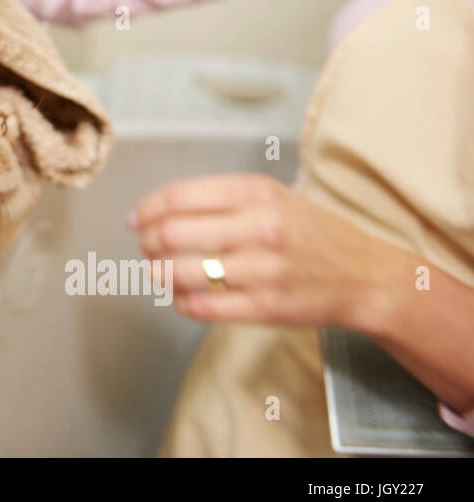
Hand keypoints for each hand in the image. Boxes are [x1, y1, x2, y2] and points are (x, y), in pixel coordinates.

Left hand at [131, 173, 394, 330]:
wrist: (365, 277)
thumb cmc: (309, 233)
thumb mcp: (272, 197)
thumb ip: (216, 199)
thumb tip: (152, 213)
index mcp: (257, 193)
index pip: (179, 197)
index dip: (146, 210)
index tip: (135, 221)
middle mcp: (259, 228)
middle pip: (171, 235)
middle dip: (148, 243)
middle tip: (148, 247)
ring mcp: (262, 271)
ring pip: (178, 273)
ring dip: (159, 273)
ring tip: (163, 271)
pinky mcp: (264, 308)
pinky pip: (199, 307)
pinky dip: (181, 301)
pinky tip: (186, 294)